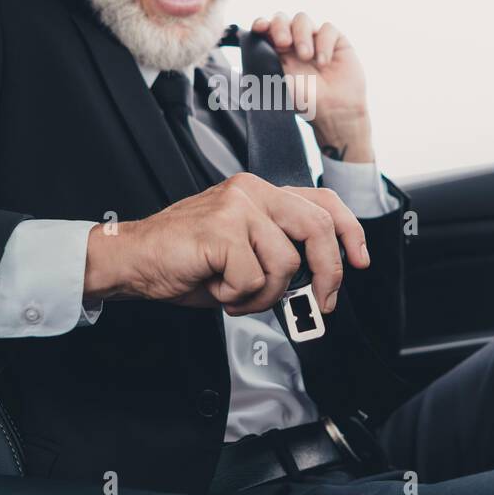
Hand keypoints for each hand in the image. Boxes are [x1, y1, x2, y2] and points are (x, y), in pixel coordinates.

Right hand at [83, 173, 369, 315]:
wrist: (132, 260)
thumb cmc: (183, 260)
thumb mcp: (242, 253)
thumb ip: (279, 254)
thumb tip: (317, 284)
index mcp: (259, 193)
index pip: (322, 200)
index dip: (349, 231)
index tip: (361, 260)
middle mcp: (252, 191)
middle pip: (317, 228)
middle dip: (327, 274)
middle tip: (319, 302)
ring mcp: (237, 207)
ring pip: (285, 263)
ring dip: (263, 294)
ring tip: (234, 293)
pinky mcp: (221, 229)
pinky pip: (253, 278)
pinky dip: (237, 297)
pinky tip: (216, 288)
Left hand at [251, 12, 373, 162]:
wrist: (335, 112)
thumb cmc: (305, 102)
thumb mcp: (278, 82)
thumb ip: (262, 61)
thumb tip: (240, 39)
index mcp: (277, 51)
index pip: (265, 29)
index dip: (261, 24)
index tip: (260, 28)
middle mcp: (294, 42)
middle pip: (281, 18)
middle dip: (279, 26)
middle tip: (283, 42)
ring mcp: (315, 39)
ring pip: (302, 19)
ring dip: (301, 35)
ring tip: (306, 56)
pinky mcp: (336, 41)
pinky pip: (327, 28)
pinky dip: (324, 43)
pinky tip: (324, 62)